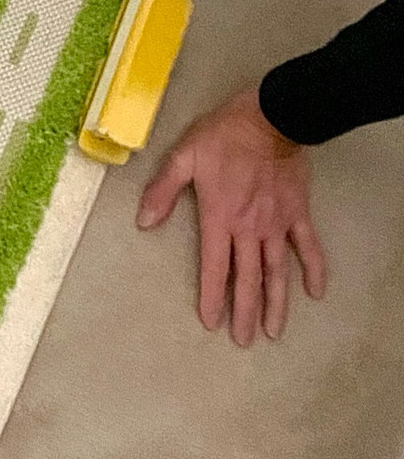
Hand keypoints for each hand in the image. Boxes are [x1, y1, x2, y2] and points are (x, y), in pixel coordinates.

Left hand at [137, 86, 326, 344]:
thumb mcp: (183, 157)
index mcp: (219, 218)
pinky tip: (315, 293)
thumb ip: (163, 191)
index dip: (213, 296)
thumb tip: (143, 222)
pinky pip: (308, 247)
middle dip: (244, 312)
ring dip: (276, 303)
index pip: (215, 267)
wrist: (272, 117)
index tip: (212, 322)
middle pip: (247, 279)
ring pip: (277, 272)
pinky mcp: (298, 213)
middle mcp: (249, 228)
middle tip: (244, 341)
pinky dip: (313, 269)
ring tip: (274, 331)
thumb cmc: (224, 135)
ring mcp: (277, 224)